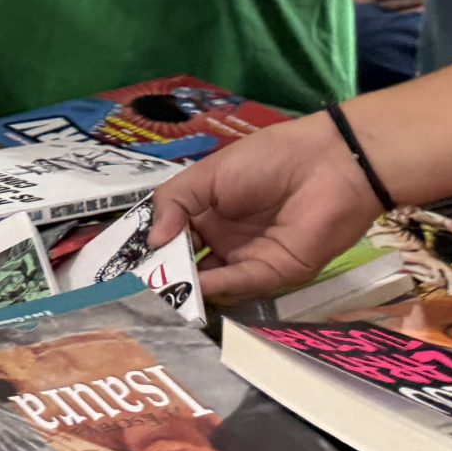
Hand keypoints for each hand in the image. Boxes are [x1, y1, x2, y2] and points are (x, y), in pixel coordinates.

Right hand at [148, 114, 381, 302]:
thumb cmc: (265, 159)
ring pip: (210, 282)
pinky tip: (192, 285)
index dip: (151, 251)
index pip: (173, 240)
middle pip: (188, 266)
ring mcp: (248, 260)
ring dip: (185, 288)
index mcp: (208, 215)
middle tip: (134, 285)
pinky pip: (239, 284)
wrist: (326, 164)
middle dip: (164, 275)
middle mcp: (225, 242)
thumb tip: (149, 242)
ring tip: (155, 291)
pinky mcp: (273, 274)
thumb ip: (173, 204)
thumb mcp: (207, 175)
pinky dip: (214, 288)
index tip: (125, 262)